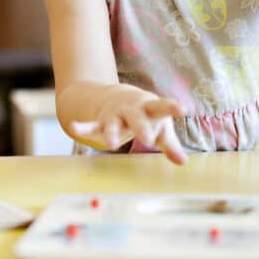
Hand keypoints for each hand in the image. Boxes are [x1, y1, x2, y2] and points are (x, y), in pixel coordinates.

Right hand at [69, 87, 187, 163]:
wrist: (115, 96)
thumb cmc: (145, 114)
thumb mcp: (160, 125)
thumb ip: (170, 144)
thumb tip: (183, 162)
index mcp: (149, 108)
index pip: (162, 107)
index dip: (172, 108)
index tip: (183, 109)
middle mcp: (131, 110)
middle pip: (137, 118)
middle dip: (142, 127)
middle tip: (148, 139)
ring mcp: (114, 115)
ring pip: (113, 124)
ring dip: (112, 133)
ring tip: (112, 144)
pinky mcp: (100, 122)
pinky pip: (91, 125)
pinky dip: (83, 127)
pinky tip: (74, 126)